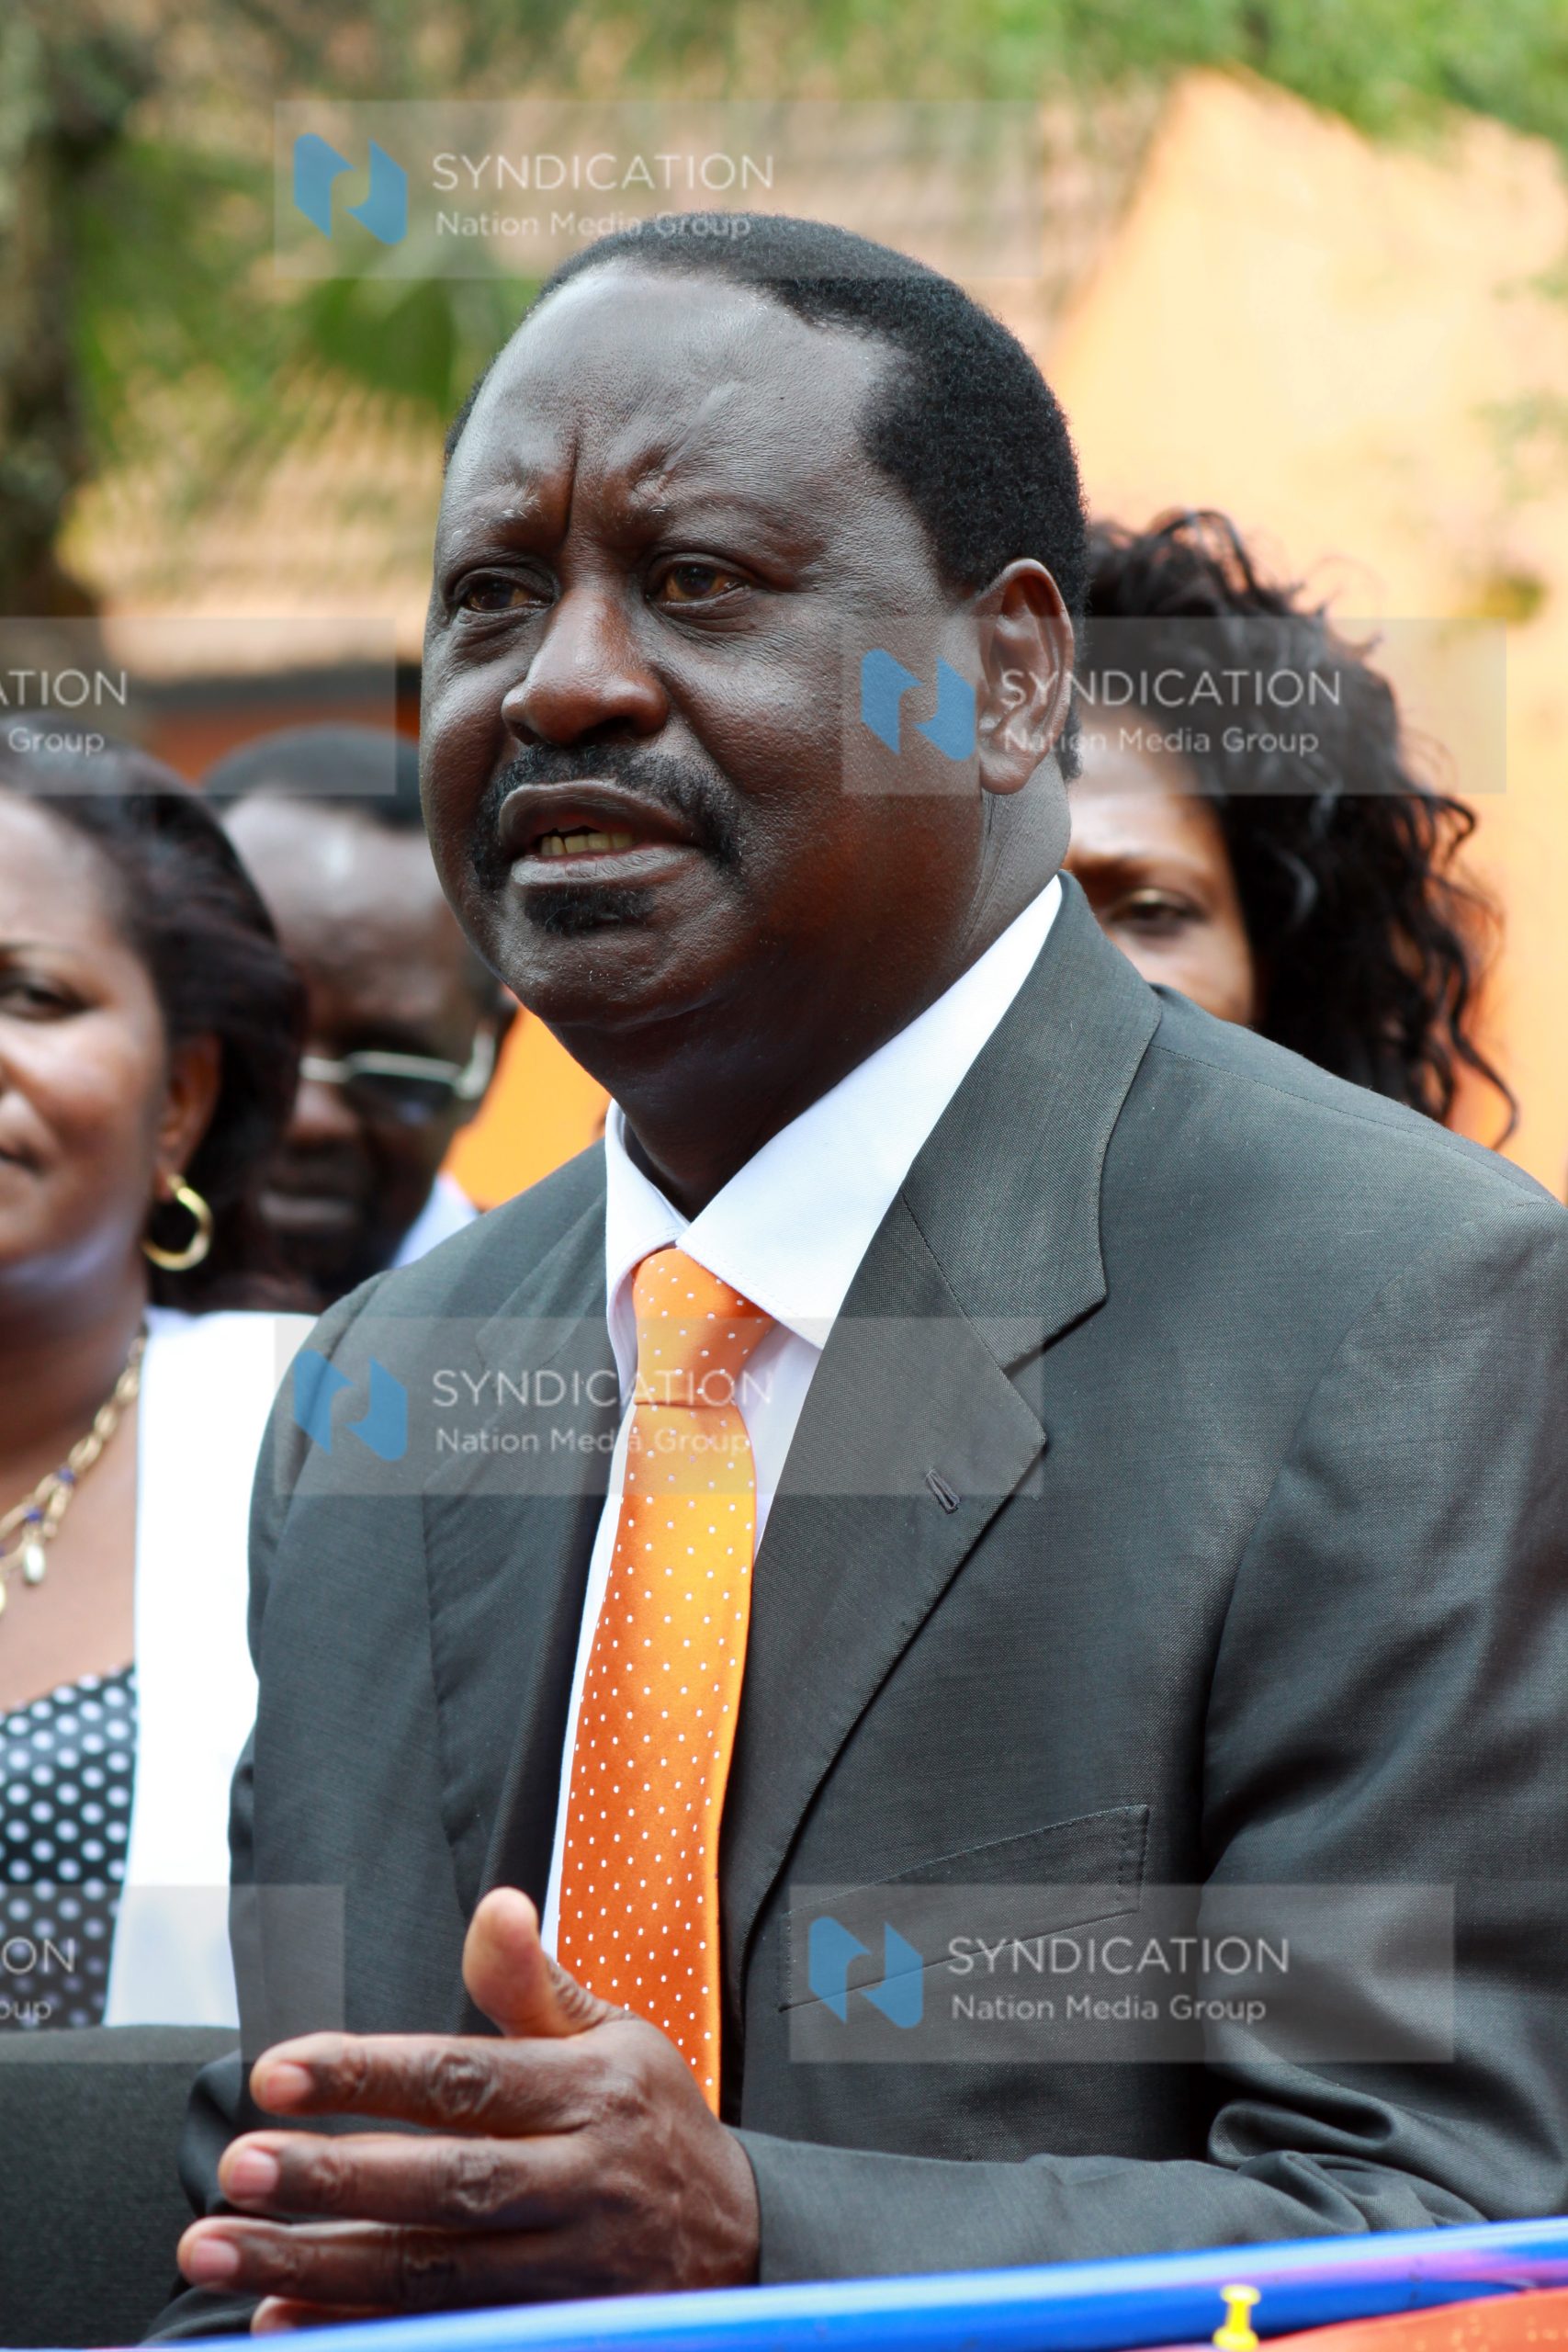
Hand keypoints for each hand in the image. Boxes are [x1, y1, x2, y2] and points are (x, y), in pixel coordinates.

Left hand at [176, 1887, 759, 2328]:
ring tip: (221, 2249)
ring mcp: (571, 2270)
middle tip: (234, 2169)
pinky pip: (451, 2334)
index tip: (277, 2072)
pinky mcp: (561, 2330)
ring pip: (432, 2272)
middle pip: (443, 2183)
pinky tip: (283, 2321)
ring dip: (318, 2265)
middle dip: (330, 2179)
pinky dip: (360, 2331)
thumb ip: (535, 1984)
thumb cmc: (654, 2125)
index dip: (368, 2075)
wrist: (749, 2245)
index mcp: (590, 2091)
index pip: (465, 2078)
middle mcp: (581, 2181)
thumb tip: (494, 1906)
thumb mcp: (616, 2039)